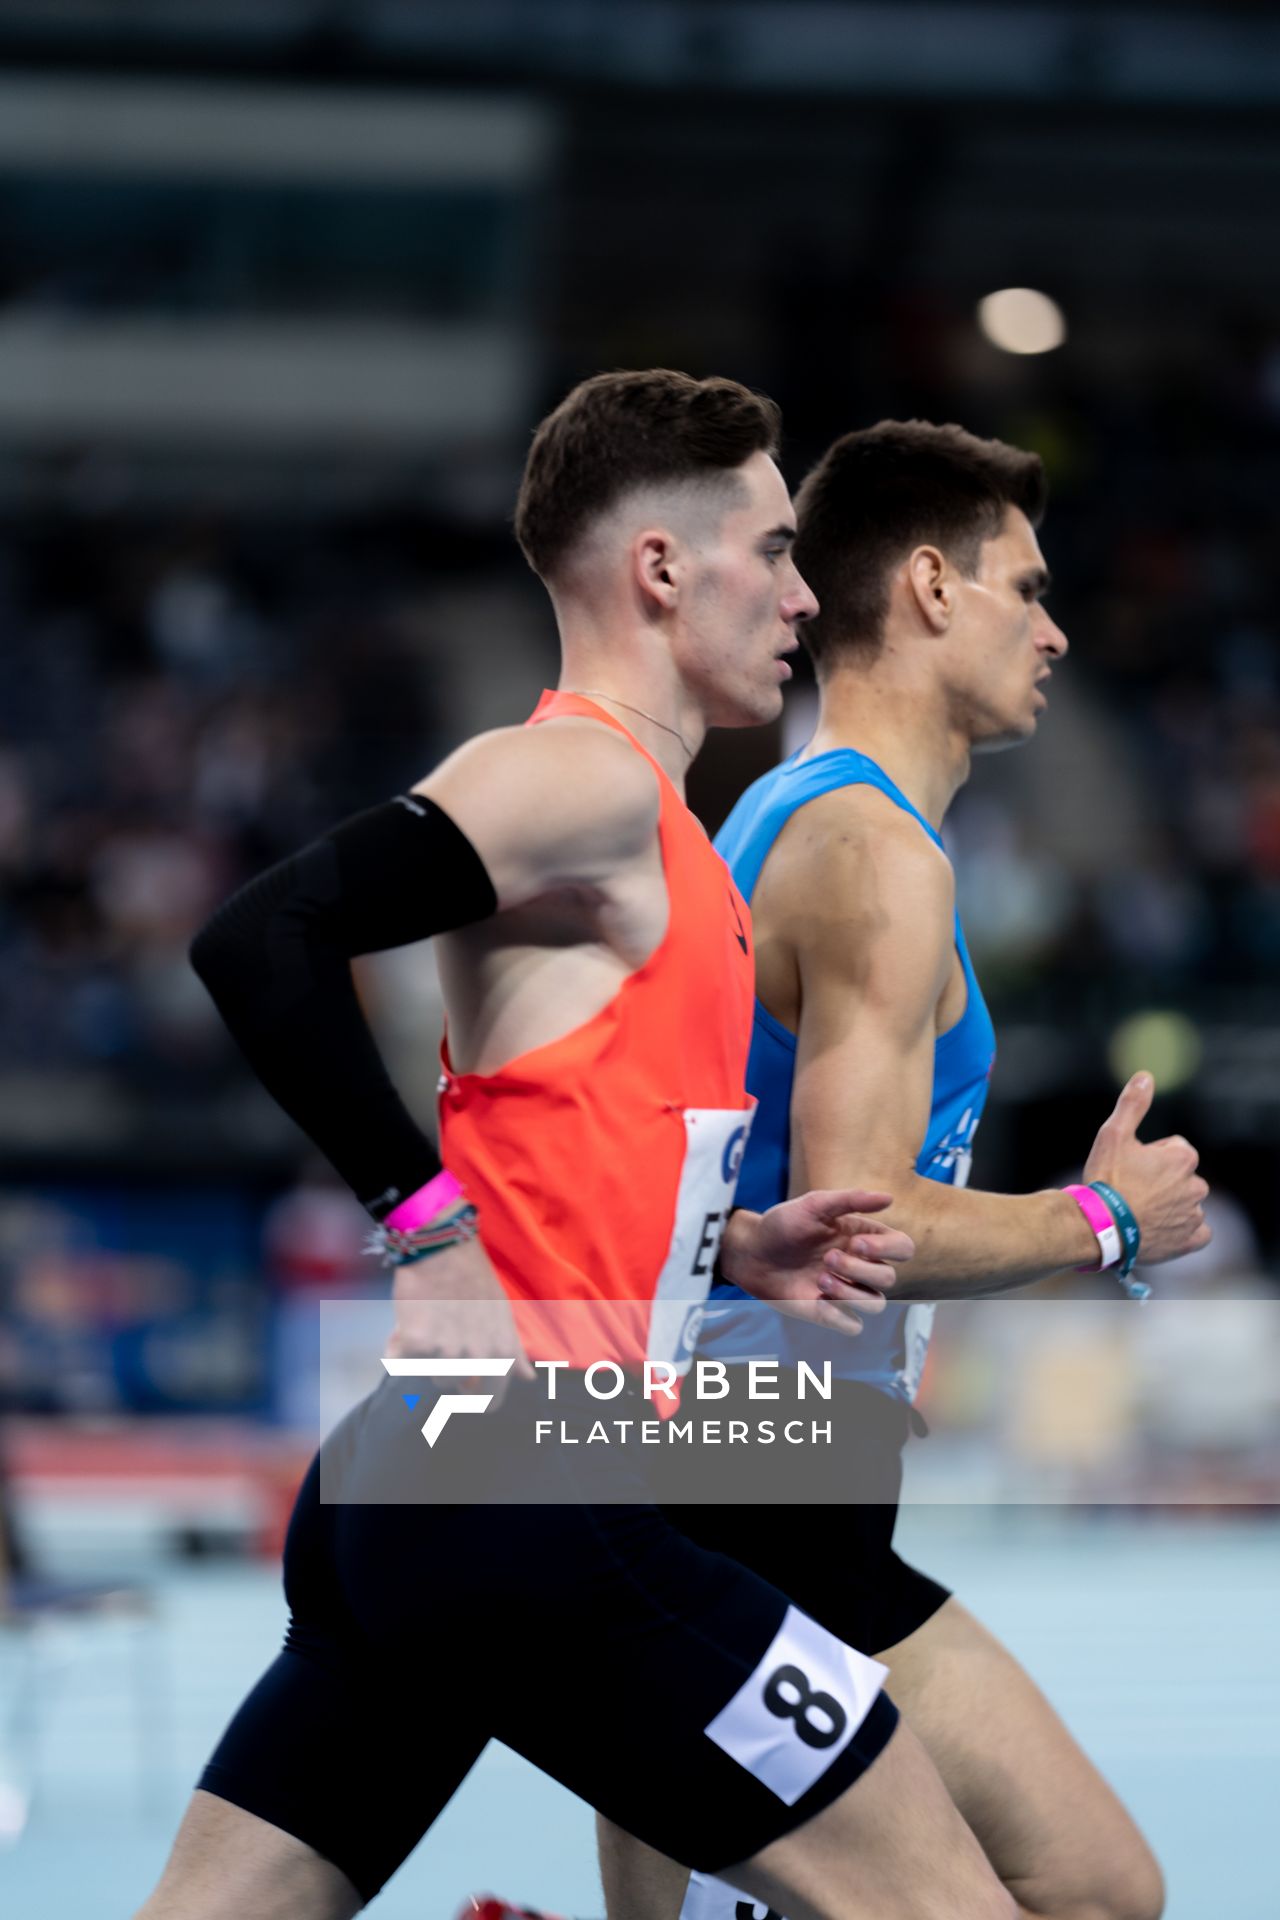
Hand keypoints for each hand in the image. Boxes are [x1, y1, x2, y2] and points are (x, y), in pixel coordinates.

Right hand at [386, 1232, 533, 1402]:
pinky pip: (401, 1361)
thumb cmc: (475, 1278)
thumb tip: (529, 1379)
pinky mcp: (415, 1344)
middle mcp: (476, 1358)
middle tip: (443, 1350)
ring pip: (431, 1375)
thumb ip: (513, 1350)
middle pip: (456, 1390)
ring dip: (426, 1358)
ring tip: (430, 1328)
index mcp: (500, 1353)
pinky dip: (398, 1346)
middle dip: (447, 1376)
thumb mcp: (502, 1314)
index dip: (479, 1399)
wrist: (443, 1248)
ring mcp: (444, 1352)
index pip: (492, 1401)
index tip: (469, 1391)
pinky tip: (405, 1325)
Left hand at [719, 1190, 914, 1336]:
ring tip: (820, 1279)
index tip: (856, 1243)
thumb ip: (851, 1200)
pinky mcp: (829, 1314)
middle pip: (890, 1278)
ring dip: (851, 1294)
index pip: (903, 1248)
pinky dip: (839, 1316)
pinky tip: (817, 1300)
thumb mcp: (814, 1205)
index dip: (888, 1249)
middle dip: (859, 1270)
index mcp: (865, 1238)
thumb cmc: (783, 1225)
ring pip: (877, 1305)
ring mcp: (846, 1292)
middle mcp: (861, 1267)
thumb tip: (889, 1198)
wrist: (751, 1252)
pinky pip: (853, 1326)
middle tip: (827, 1258)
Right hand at [1083, 1072, 1210, 1264]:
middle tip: (1132, 1191)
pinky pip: (1199, 1232)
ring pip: (1187, 1203)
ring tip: (1140, 1212)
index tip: (1131, 1168)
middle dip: (1162, 1181)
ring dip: (1170, 1205)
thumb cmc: (1107, 1179)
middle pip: (1181, 1177)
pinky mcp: (1190, 1239)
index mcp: (1183, 1157)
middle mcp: (1196, 1185)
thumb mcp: (1114, 1135)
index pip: (1173, 1150)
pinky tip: (1163, 1228)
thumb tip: (1145, 1076)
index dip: (1150, 1156)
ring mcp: (1194, 1214)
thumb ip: (1133, 1105)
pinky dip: (1185, 1230)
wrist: (1101, 1227)